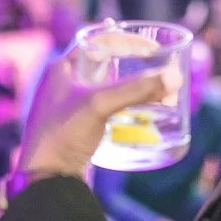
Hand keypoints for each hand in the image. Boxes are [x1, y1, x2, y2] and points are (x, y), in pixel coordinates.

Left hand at [17, 47, 179, 177]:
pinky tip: (141, 115)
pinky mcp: (78, 128)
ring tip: (157, 92)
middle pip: (105, 63)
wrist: (45, 181)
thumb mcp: (99, 105)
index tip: (153, 48)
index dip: (127, 39)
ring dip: (132, 88)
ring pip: (107, 88)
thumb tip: (174, 77)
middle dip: (134, 65)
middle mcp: (65, 84)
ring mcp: (71, 107)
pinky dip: (126, 107)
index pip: (99, 40)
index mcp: (62, 68)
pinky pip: (106, 110)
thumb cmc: (62, 135)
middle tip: (159, 69)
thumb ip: (137, 89)